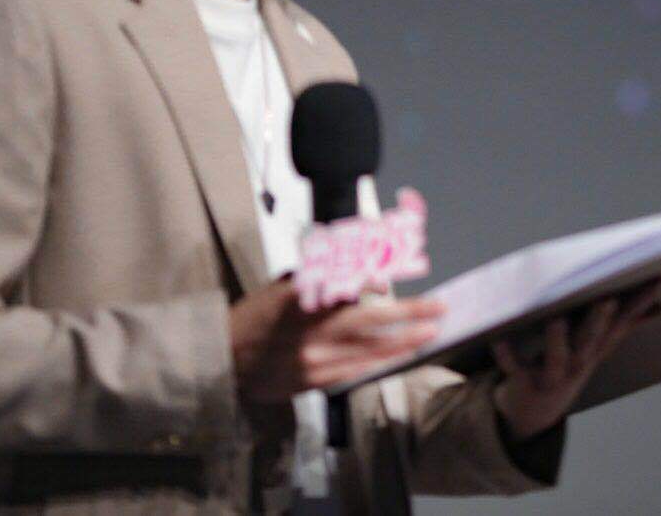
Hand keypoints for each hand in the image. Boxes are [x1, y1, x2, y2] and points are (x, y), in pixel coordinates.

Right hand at [229, 278, 442, 403]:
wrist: (222, 360)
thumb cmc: (255, 317)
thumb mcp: (282, 288)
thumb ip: (321, 282)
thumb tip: (365, 279)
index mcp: (299, 301)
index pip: (345, 289)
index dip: (375, 285)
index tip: (397, 281)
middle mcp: (309, 331)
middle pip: (368, 321)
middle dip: (408, 315)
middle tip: (438, 308)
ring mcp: (313, 359)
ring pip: (368, 350)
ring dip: (403, 341)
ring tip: (430, 332)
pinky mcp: (313, 381)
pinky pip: (355, 370)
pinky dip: (380, 361)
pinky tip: (401, 354)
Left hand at [490, 286, 660, 440]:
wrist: (534, 415)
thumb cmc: (568, 367)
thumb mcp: (598, 348)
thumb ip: (626, 324)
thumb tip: (660, 306)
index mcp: (596, 351)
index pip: (622, 325)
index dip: (639, 304)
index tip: (656, 281)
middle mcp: (579, 363)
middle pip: (592, 340)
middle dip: (599, 320)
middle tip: (608, 299)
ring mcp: (553, 375)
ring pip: (557, 357)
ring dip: (556, 340)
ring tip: (556, 320)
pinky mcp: (525, 383)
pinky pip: (515, 369)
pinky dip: (507, 356)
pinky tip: (499, 340)